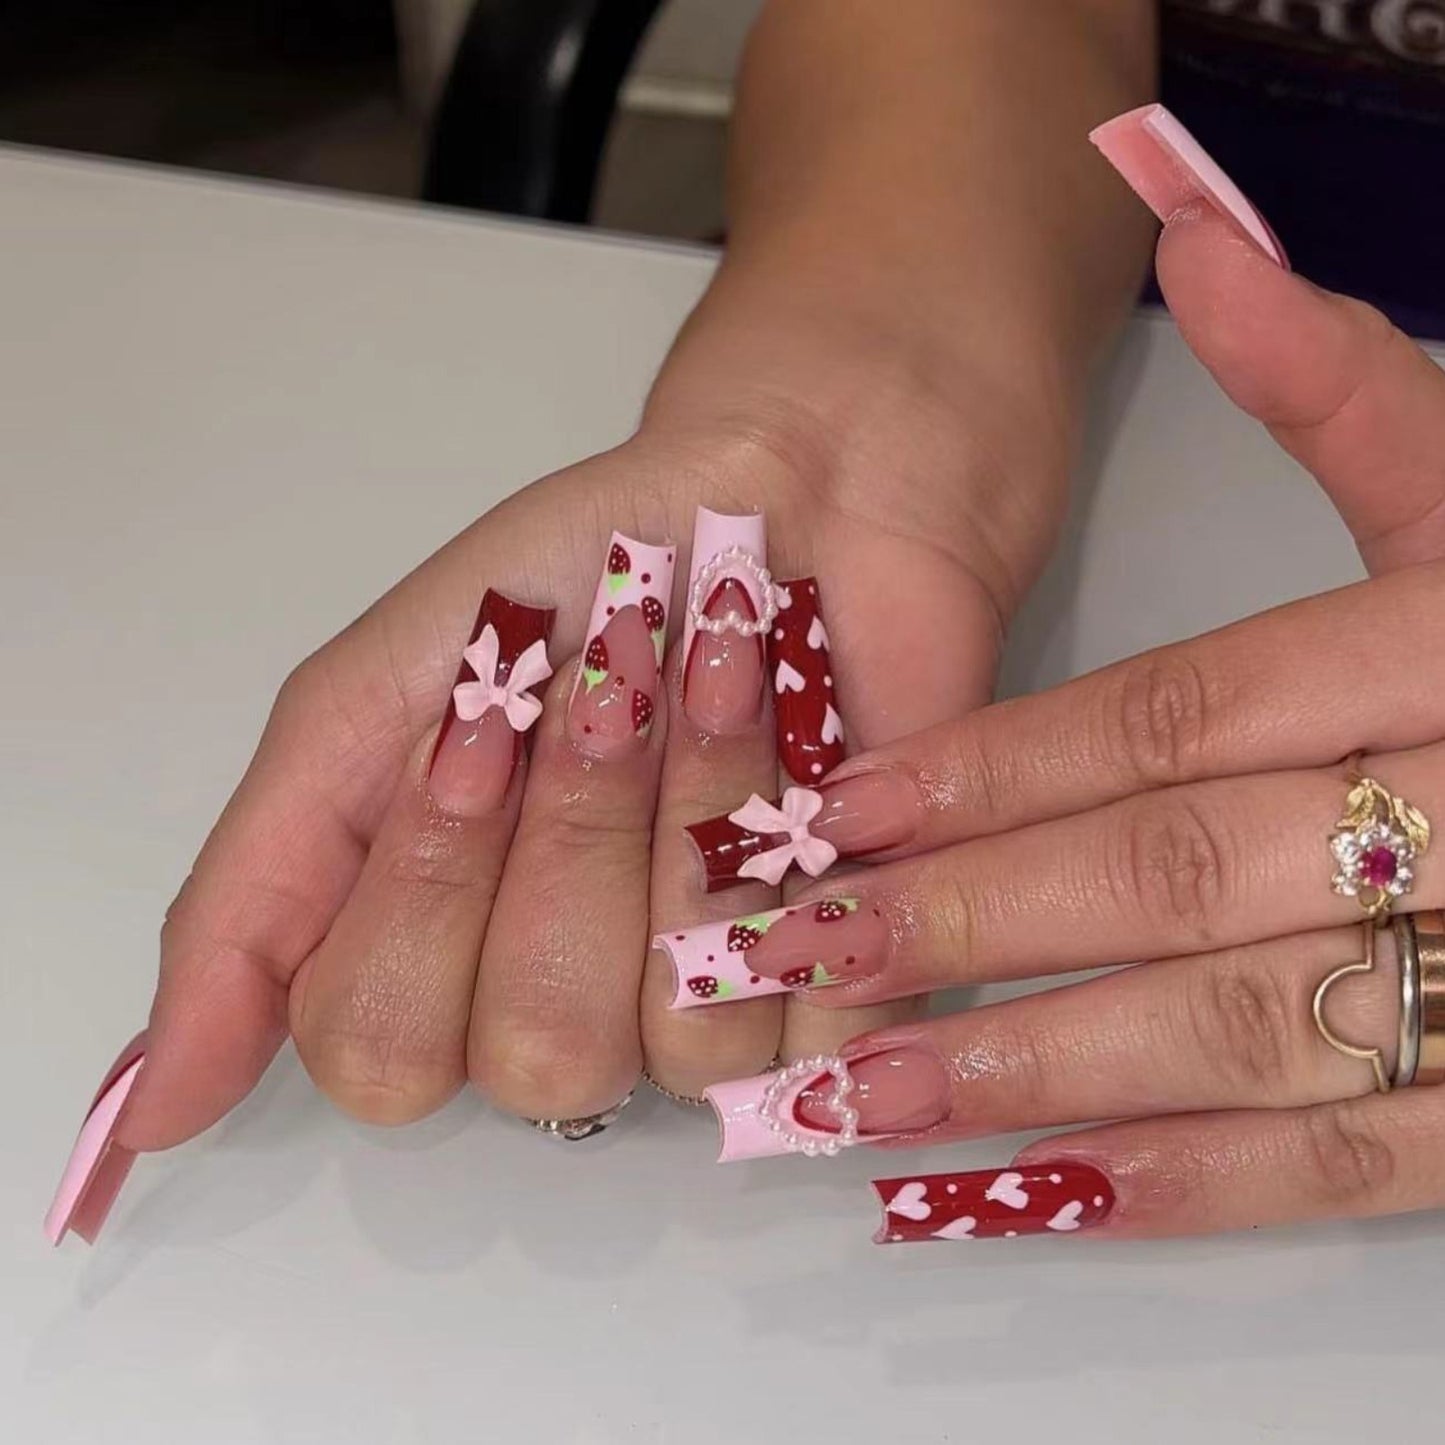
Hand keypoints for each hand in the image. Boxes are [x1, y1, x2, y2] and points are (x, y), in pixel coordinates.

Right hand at [44, 294, 1077, 1242]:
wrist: (769, 509)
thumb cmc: (569, 587)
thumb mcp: (372, 702)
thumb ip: (259, 892)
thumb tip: (154, 1110)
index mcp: (435, 952)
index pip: (379, 1050)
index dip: (426, 890)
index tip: (475, 725)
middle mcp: (558, 1002)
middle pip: (532, 1059)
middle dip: (567, 848)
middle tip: (606, 698)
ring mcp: (698, 1007)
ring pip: (671, 1040)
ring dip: (685, 826)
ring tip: (716, 687)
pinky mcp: (828, 987)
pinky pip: (800, 1012)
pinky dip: (787, 847)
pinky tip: (803, 753)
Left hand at [683, 120, 1444, 1241]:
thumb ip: (1336, 381)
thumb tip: (1189, 232)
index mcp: (1436, 654)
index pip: (1175, 720)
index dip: (996, 769)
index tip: (840, 812)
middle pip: (1171, 875)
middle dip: (969, 922)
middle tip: (799, 948)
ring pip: (1237, 1032)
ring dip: (1035, 1067)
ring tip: (868, 1091)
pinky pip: (1350, 1159)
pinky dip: (1193, 1181)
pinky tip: (1041, 1184)